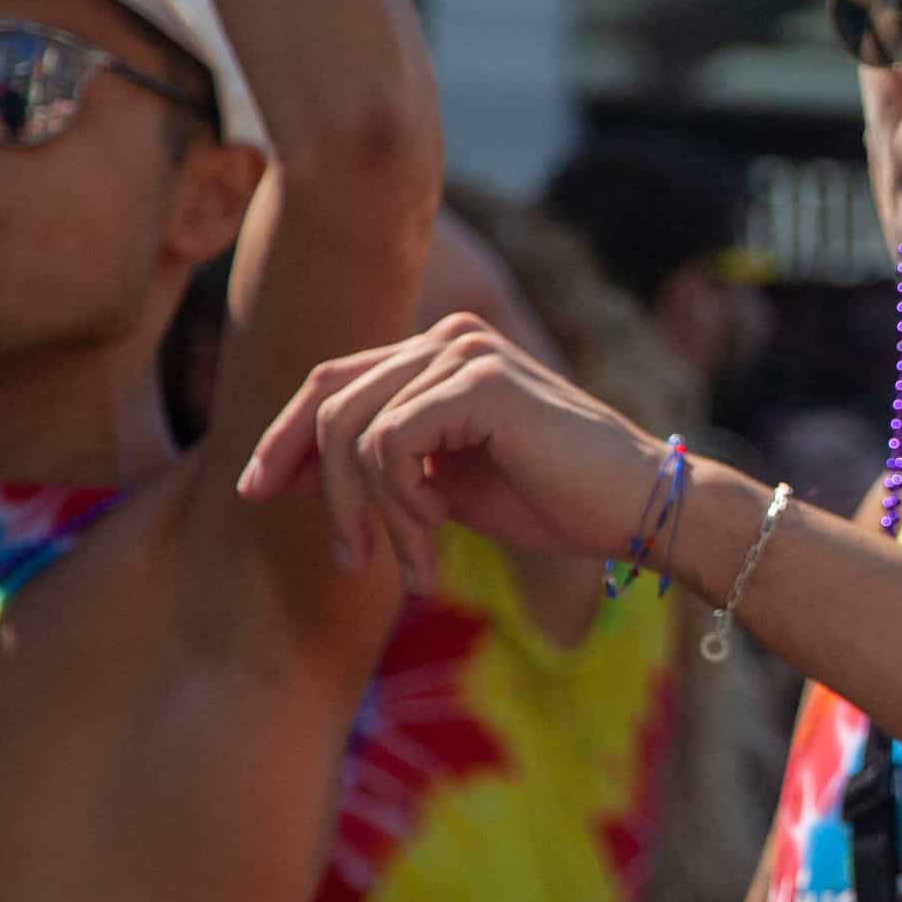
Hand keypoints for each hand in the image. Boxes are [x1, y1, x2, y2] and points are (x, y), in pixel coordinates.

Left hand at [241, 314, 664, 586]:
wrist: (644, 510)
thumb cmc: (558, 501)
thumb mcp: (446, 483)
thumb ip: (383, 466)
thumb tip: (288, 475)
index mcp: (441, 353)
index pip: (332, 381)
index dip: (285, 437)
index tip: (257, 494)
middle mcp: (448, 338)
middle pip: (327, 398)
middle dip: (310, 479)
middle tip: (347, 556)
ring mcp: (464, 352)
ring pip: (352, 430)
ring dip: (370, 512)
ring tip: (413, 562)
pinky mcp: (479, 382)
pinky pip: (388, 446)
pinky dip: (400, 505)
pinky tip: (435, 537)